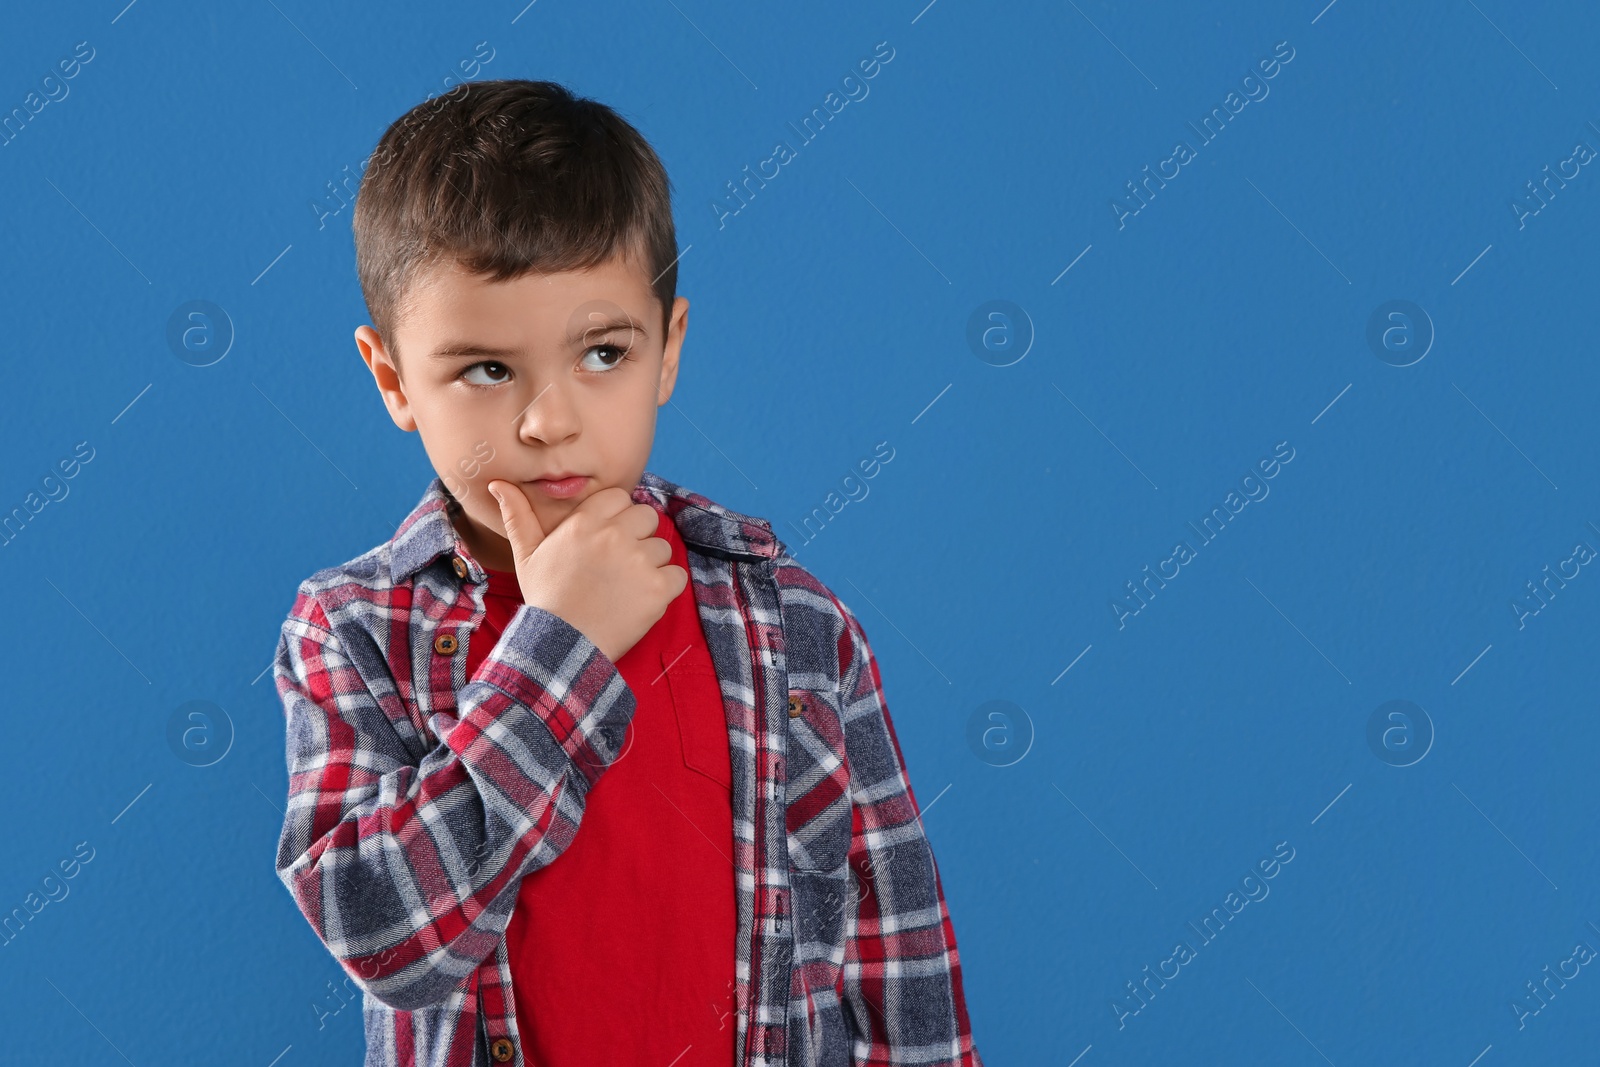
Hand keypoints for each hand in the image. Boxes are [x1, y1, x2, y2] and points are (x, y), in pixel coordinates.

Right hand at [485, 480, 687, 663]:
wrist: (562, 644)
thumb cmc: (545, 599)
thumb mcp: (526, 555)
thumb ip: (518, 516)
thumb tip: (499, 484)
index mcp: (585, 523)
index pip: (620, 498)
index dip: (617, 517)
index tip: (607, 538)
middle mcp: (614, 535)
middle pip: (647, 517)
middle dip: (638, 536)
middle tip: (619, 564)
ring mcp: (639, 561)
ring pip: (662, 547)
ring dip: (651, 564)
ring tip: (626, 587)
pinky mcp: (658, 588)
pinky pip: (677, 575)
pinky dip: (667, 587)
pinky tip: (643, 599)